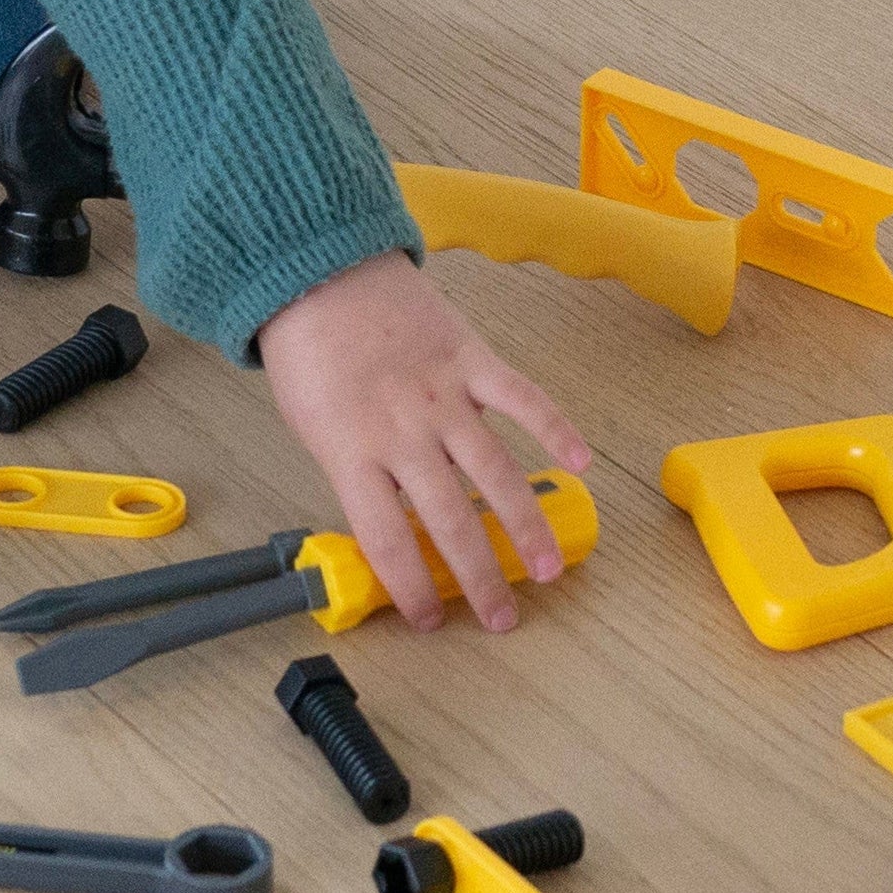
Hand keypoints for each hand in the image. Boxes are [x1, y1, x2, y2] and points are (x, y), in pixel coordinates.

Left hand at [260, 252, 591, 631]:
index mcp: (352, 453)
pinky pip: (522, 399)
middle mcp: (401, 431)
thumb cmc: (310, 354)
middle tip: (502, 618)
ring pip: (495, 472)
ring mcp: (441, 394)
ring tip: (547, 568)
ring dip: (527, 526)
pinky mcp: (470, 358)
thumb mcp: (315, 430)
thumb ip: (359, 476)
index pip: (387, 541)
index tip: (430, 621)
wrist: (318, 271)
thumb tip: (398, 526)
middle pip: (451, 520)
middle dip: (480, 578)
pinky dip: (556, 428)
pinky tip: (582, 461)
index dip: (412, 589)